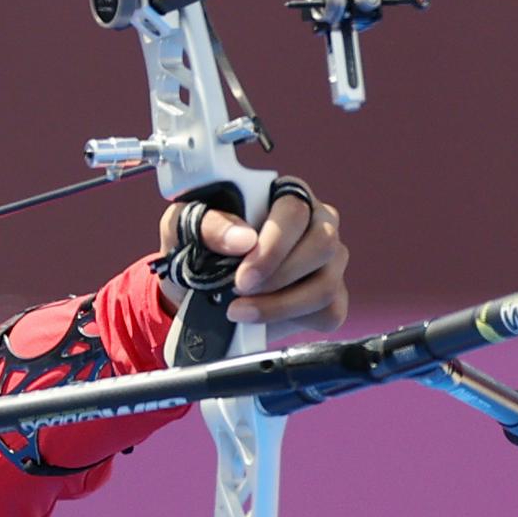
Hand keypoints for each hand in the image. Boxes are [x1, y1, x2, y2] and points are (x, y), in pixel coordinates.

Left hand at [159, 186, 349, 334]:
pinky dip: (292, 321)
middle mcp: (317, 222)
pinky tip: (262, 320)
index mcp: (285, 195)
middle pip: (323, 244)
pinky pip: (329, 312)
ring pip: (326, 284)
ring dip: (281, 306)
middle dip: (279, 277)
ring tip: (242, 312)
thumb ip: (208, 224)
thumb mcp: (184, 228)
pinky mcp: (332, 297)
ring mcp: (329, 261)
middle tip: (240, 293)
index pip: (295, 211)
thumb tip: (242, 239)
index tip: (244, 276)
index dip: (273, 246)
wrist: (194, 292)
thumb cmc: (196, 248)